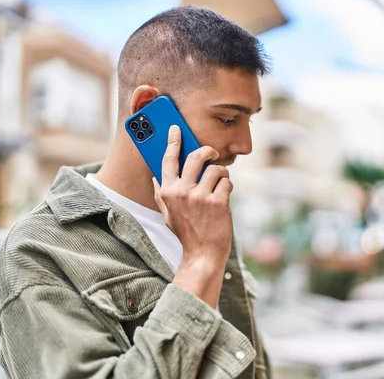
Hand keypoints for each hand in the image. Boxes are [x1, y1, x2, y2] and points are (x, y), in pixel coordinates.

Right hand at [152, 126, 233, 262]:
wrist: (203, 254)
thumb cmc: (187, 233)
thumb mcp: (168, 214)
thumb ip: (162, 194)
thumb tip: (156, 177)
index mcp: (168, 192)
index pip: (168, 160)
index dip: (173, 141)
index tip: (176, 129)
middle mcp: (182, 192)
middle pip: (196, 156)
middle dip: (208, 151)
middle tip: (213, 154)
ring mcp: (200, 197)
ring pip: (216, 169)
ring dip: (221, 174)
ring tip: (219, 185)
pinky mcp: (218, 202)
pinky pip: (226, 182)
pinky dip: (228, 187)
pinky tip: (224, 197)